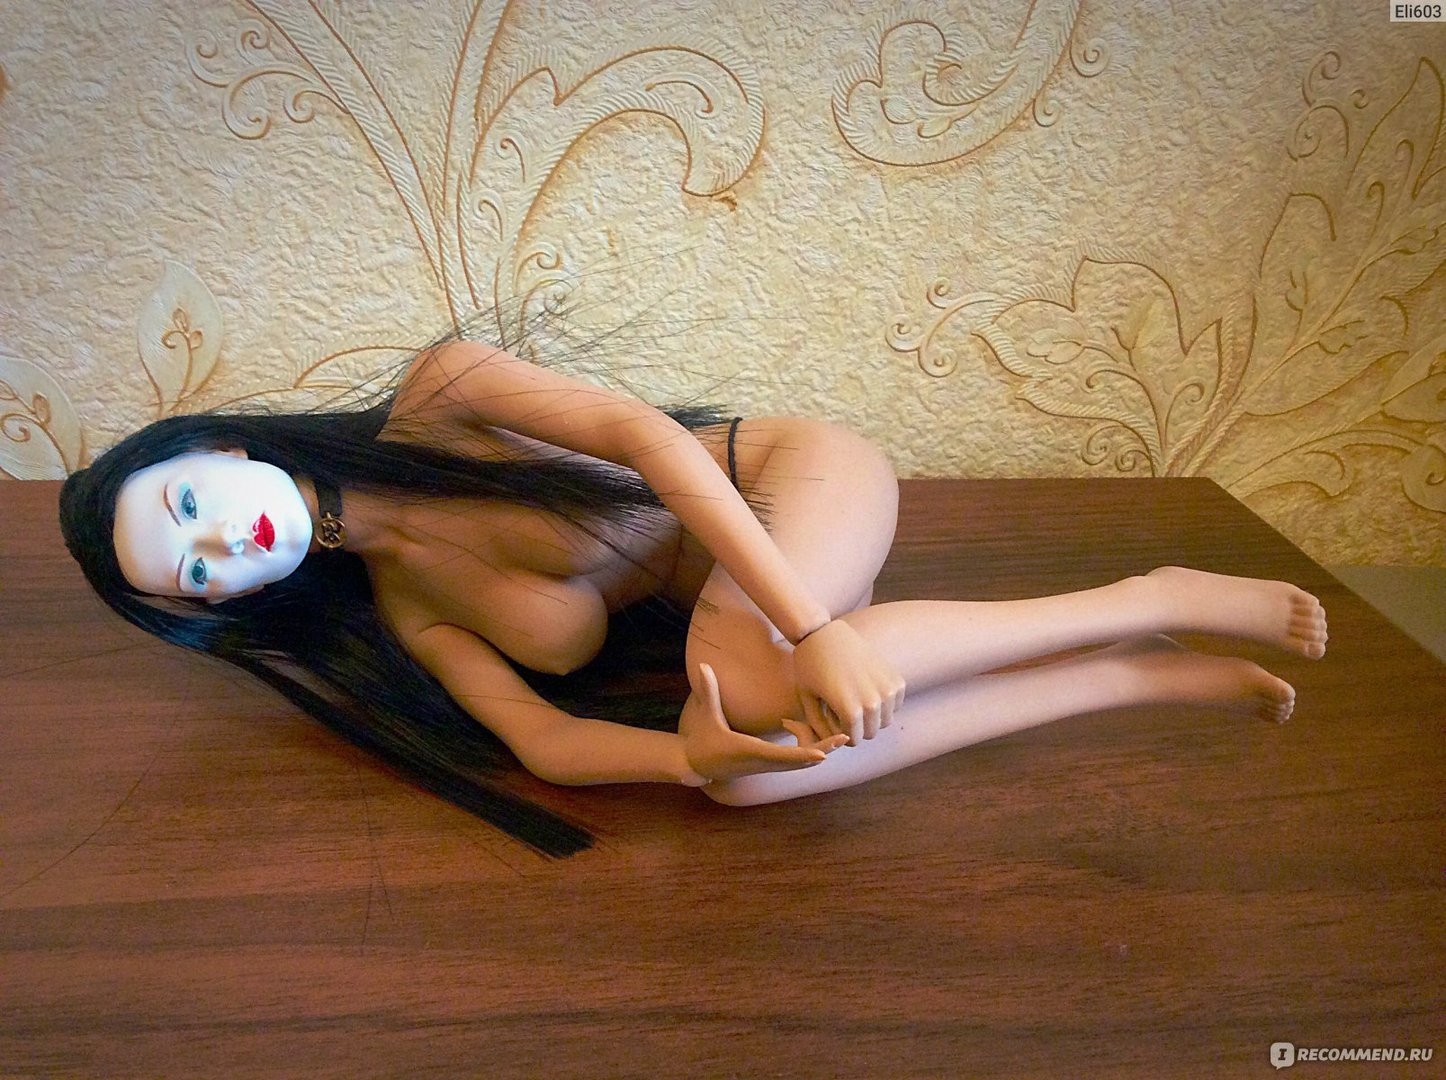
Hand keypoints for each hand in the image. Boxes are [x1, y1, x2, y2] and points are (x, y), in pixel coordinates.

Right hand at [679, 663, 847, 784]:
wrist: (697, 765)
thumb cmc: (701, 741)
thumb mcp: (704, 715)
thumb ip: (708, 691)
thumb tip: (703, 666)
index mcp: (750, 752)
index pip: (783, 756)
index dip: (804, 754)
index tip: (824, 753)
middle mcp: (764, 762)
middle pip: (800, 760)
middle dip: (823, 749)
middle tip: (844, 737)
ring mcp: (768, 765)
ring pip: (800, 760)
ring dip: (817, 747)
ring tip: (828, 732)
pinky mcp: (770, 763)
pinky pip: (794, 758)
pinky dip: (805, 747)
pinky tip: (799, 727)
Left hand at [791, 619, 905, 745]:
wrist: (824, 633)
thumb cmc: (810, 666)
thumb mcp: (807, 700)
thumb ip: (820, 728)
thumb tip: (834, 746)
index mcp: (851, 711)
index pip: (853, 740)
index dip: (839, 731)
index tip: (829, 716)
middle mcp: (874, 703)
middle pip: (870, 733)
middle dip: (855, 725)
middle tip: (840, 705)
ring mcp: (888, 690)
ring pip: (884, 721)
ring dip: (870, 715)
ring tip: (852, 696)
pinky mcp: (897, 680)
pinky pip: (894, 704)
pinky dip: (883, 702)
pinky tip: (865, 687)